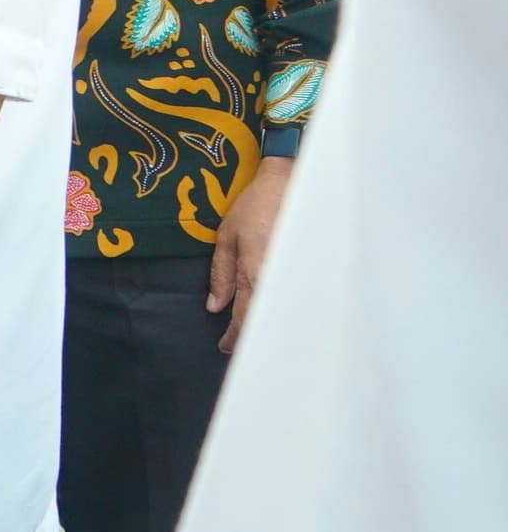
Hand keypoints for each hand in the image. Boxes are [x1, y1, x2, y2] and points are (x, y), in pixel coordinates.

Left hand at [207, 155, 292, 351]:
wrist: (296, 181)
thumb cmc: (256, 205)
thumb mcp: (227, 235)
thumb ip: (221, 274)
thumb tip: (215, 307)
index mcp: (256, 274)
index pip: (244, 320)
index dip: (234, 338)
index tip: (225, 347)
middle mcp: (281, 281)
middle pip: (269, 324)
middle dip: (255, 340)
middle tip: (243, 349)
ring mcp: (301, 277)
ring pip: (287, 315)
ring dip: (274, 329)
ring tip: (261, 337)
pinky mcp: (315, 271)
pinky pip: (301, 300)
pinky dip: (291, 312)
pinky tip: (283, 315)